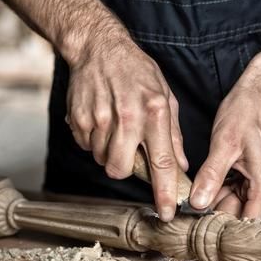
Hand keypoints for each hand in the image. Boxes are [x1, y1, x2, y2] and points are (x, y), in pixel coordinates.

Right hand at [64, 30, 187, 221]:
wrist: (98, 47)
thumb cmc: (136, 71)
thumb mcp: (165, 96)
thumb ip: (173, 134)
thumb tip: (181, 166)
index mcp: (155, 112)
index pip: (163, 162)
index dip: (165, 192)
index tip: (167, 213)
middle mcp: (128, 117)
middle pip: (121, 169)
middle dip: (124, 169)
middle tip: (128, 152)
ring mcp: (100, 119)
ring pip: (101, 160)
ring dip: (108, 152)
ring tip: (115, 126)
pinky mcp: (79, 119)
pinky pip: (85, 147)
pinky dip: (93, 140)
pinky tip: (101, 119)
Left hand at [189, 77, 260, 218]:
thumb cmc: (247, 110)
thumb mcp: (223, 142)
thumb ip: (211, 177)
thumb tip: (197, 205)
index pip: (246, 223)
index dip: (223, 231)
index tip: (200, 233)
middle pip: (242, 213)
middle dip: (216, 211)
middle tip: (188, 209)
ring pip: (240, 201)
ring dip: (219, 198)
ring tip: (197, 190)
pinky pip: (243, 189)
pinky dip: (226, 187)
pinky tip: (211, 179)